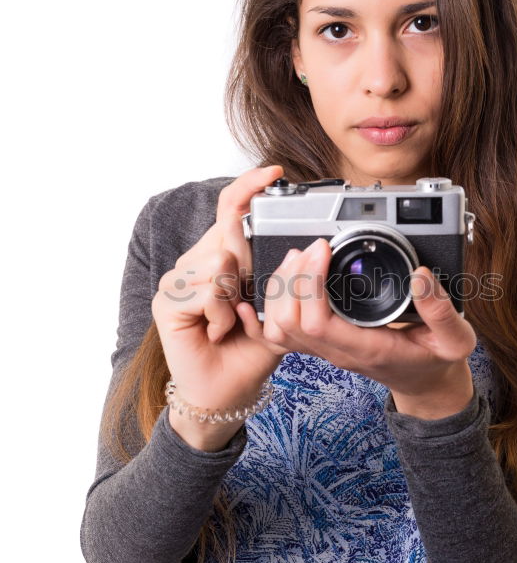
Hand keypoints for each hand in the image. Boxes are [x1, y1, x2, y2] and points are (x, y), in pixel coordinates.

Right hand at [151, 164, 285, 429]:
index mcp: (222, 258)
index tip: (274, 172)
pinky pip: (207, 290)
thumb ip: (284, 278)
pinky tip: (217, 330)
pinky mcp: (167, 301)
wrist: (225, 391)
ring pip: (220, 262)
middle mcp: (197, 262)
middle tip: (246, 301)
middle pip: (227, 234)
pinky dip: (221, 315)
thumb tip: (303, 250)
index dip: (249, 186)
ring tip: (230, 322)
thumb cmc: (249, 350)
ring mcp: (178, 280)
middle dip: (248, 269)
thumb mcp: (277, 309)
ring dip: (235, 300)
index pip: (230, 208)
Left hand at [237, 237, 477, 415]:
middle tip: (312, 248)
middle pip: (288, 322)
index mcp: (366, 349)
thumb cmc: (435, 361)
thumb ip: (442, 311)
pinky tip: (289, 278)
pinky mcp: (321, 343)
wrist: (425, 382)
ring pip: (278, 328)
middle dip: (292, 279)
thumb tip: (421, 277)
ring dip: (281, 289)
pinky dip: (276, 303)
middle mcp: (338, 351)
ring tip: (301, 258)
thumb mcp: (454, 340)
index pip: (318, 322)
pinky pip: (283, 331)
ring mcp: (325, 349)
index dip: (310, 282)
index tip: (324, 249)